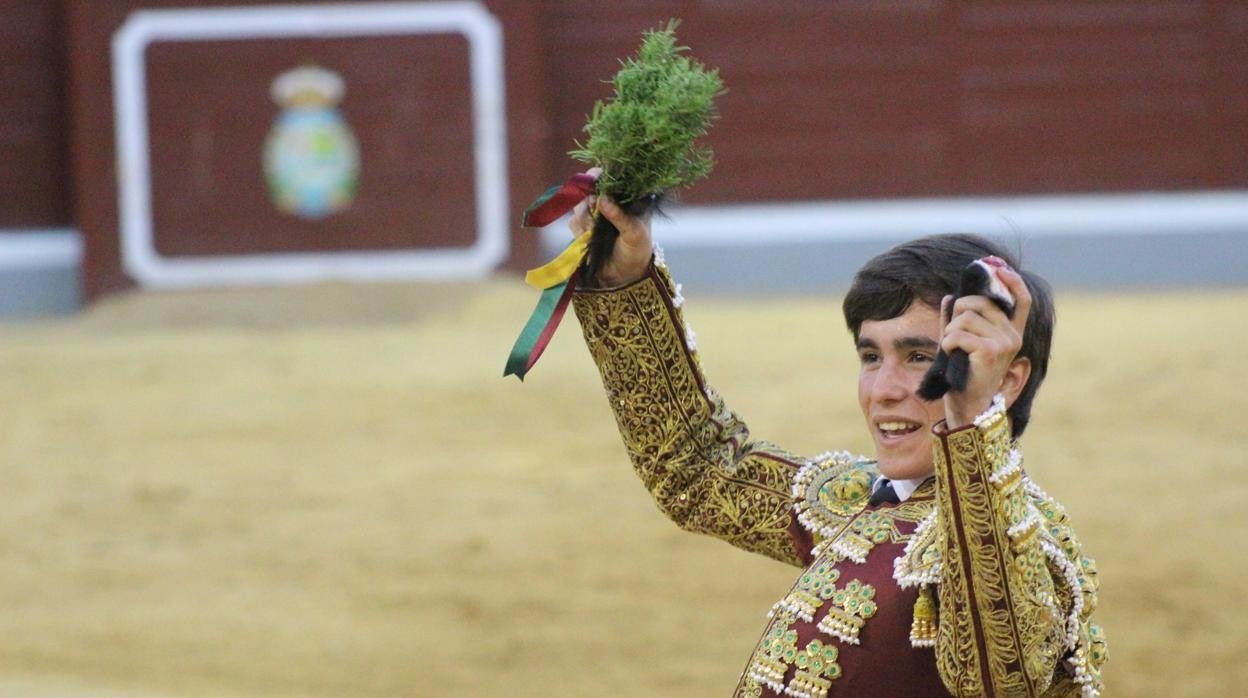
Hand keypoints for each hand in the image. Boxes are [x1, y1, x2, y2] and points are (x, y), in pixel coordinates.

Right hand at [567, 168, 653, 287]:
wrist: (624, 278)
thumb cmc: (637, 252)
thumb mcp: (634, 233)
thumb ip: (620, 215)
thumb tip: (603, 198)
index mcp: (626, 199)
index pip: (610, 178)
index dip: (599, 175)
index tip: (594, 179)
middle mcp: (609, 204)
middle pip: (588, 189)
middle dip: (588, 200)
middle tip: (594, 210)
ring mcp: (594, 216)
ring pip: (578, 206)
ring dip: (585, 219)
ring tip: (594, 232)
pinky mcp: (583, 230)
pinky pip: (573, 223)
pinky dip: (579, 231)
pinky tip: (589, 240)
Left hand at [940, 264, 1031, 428]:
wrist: (969, 404)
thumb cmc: (965, 372)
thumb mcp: (963, 341)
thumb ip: (958, 320)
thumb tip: (951, 295)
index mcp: (1011, 332)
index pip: (1022, 299)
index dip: (1012, 281)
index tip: (998, 268)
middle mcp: (1012, 336)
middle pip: (980, 302)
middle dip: (959, 311)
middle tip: (953, 332)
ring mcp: (1004, 343)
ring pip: (966, 317)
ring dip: (950, 331)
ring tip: (953, 348)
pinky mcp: (990, 351)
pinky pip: (958, 333)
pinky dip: (947, 342)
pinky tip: (950, 354)